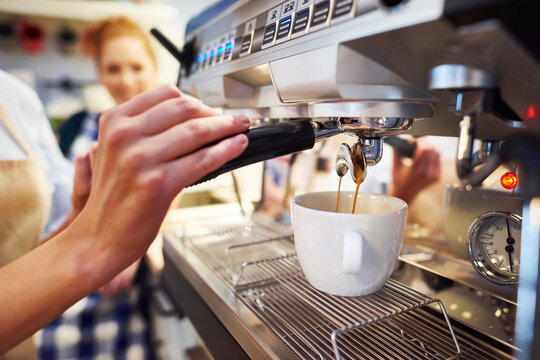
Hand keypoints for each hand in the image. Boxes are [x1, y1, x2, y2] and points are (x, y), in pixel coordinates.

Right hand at [69, 85, 249, 289]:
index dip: (196, 100)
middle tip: (234, 119)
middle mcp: (125, 134)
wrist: (98, 237)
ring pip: (197, 130)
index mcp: (115, 120)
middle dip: (215, 112)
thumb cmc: (114, 197)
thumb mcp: (118, 151)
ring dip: (227, 127)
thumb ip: (146, 130)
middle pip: (184, 107)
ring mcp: (140, 158)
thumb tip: (196, 119)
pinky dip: (226, 150)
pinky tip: (237, 146)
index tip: (212, 109)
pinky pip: (203, 159)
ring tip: (241, 129)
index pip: (166, 94)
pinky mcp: (158, 182)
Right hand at [390, 137, 439, 203]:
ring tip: (423, 147)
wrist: (405, 194)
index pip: (424, 150)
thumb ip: (396, 152)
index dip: (422, 141)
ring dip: (431, 148)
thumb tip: (398, 138)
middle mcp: (426, 174)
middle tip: (420, 141)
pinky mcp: (437, 177)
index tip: (416, 139)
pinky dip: (434, 155)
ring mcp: (433, 176)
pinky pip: (439, 160)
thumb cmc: (399, 181)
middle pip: (432, 150)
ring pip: (437, 154)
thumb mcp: (395, 166)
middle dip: (426, 143)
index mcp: (415, 171)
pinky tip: (427, 155)